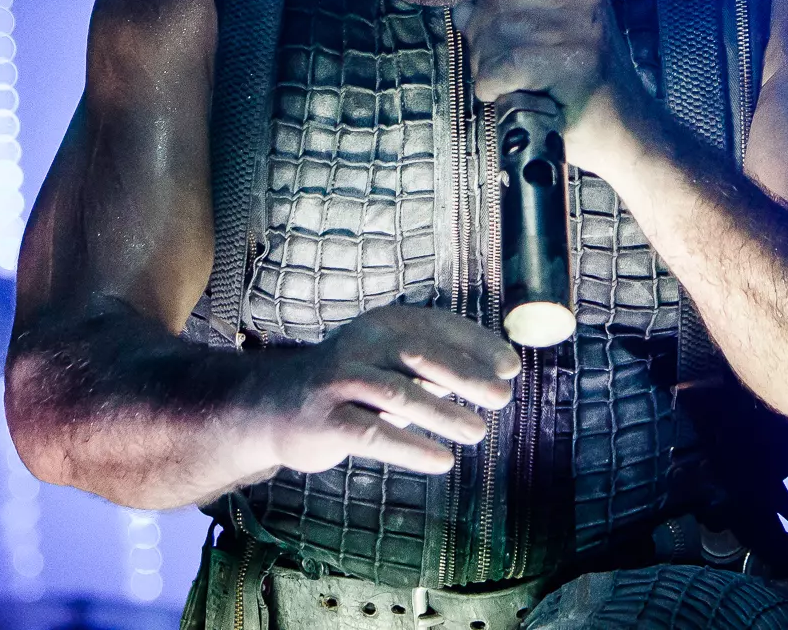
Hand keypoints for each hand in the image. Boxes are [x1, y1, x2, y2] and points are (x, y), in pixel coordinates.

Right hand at [248, 304, 518, 476]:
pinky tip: (441, 462)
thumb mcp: (389, 361)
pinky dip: (411, 447)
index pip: (437, 326)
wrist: (275, 406)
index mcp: (383, 324)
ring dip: (444, 413)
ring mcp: (340, 381)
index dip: (477, 344)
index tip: (511, 367)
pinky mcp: (325, 420)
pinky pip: (373, 435)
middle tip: (502, 398)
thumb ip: (433, 364)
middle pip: (420, 354)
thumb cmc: (350, 385)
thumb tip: (498, 374)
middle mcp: (360, 345)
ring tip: (477, 432)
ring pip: (400, 395)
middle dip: (466, 376)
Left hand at [453, 0, 649, 153]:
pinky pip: (504, 64)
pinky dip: (491, 83)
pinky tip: (500, 94)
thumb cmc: (582, 87)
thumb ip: (509, 16)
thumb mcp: (552, 39)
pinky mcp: (575, 64)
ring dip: (483, 62)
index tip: (489, 20)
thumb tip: (462, 10)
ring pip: (496, 31)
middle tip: (490, 64)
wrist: (629, 133)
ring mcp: (584, 30)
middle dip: (479, 33)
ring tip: (500, 82)